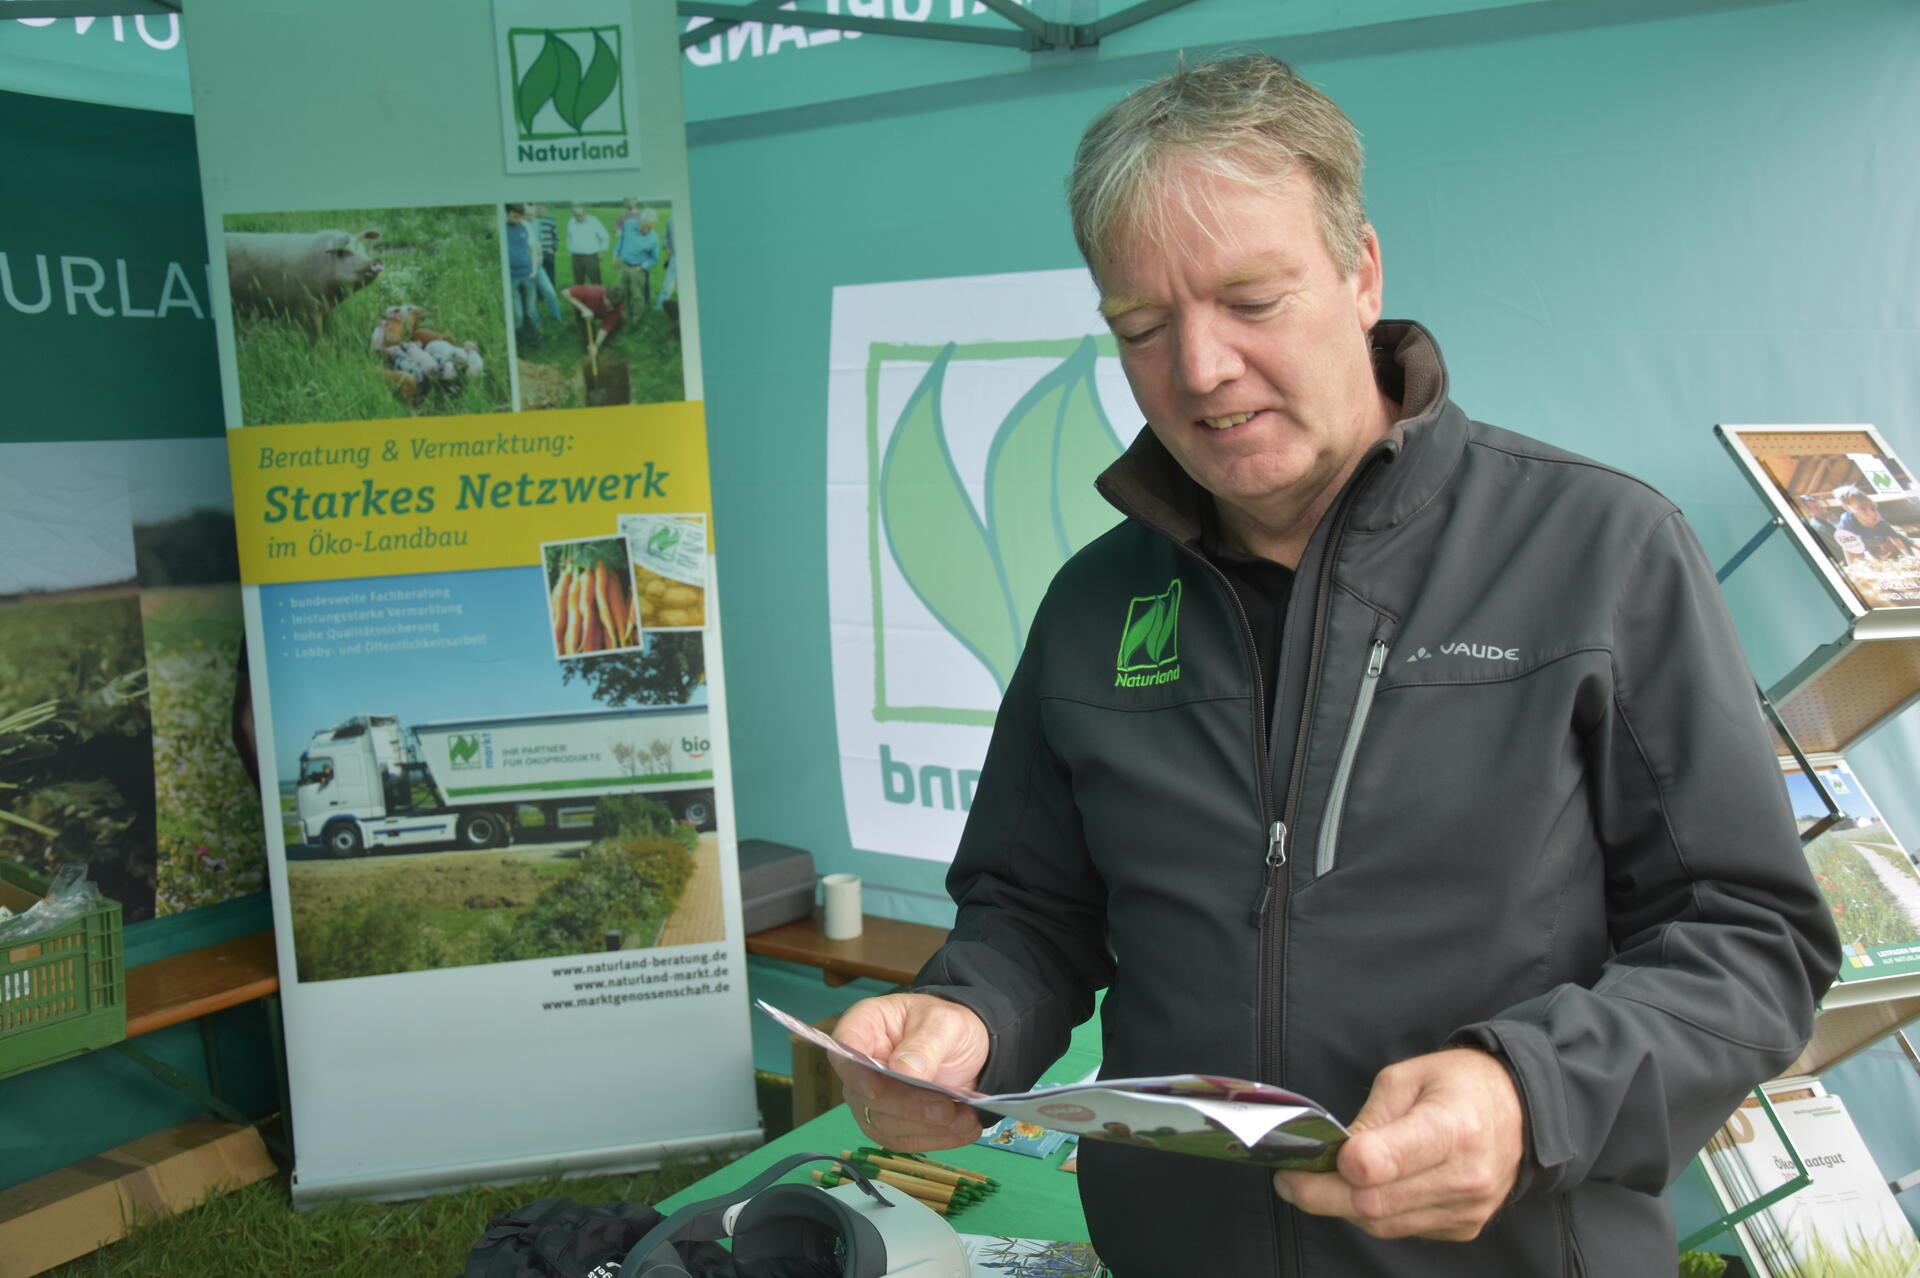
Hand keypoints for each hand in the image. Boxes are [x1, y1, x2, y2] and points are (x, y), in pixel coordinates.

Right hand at [832, 993, 989, 1151]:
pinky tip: (965, 1129)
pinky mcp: (887, 1124)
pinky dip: (937, 1139)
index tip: (875, 1090)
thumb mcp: (945, 1023)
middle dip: (908, 1106)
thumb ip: (924, 1044)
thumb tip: (903, 1071)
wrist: (962, 1049)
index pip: (845, 1048)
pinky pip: (903, 1140)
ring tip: (967, 1118)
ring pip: (884, 1125)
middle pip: (866, 1096)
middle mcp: (859, 1065)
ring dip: (927, 1127)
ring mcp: (870, 1098)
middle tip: (947, 1109)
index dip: (855, 1072)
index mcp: (865, 1026)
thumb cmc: (945, 1026)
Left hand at [1273, 1047, 1522, 1241]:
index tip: (1307, 1160)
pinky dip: (1373, 1213)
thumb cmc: (1458, 1084)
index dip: (1341, 1166)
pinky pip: (1402, 1228)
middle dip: (1321, 1195)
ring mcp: (1467, 1208)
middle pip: (1375, 1203)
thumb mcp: (1407, 1077)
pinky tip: (1361, 1191)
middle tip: (1289, 1181)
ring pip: (1383, 1223)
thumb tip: (1335, 1155)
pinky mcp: (1463, 1227)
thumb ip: (1370, 1118)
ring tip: (1315, 1184)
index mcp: (1453, 1126)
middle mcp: (1465, 1176)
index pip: (1386, 1161)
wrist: (1520, 1110)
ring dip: (1341, 1207)